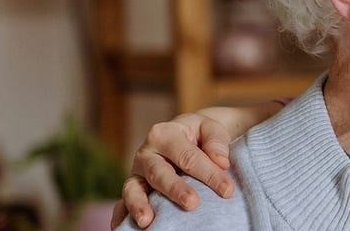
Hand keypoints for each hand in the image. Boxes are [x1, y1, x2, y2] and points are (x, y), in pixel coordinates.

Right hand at [110, 112, 234, 228]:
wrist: (185, 136)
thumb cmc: (199, 134)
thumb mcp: (210, 128)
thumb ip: (216, 142)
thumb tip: (221, 162)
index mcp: (165, 134)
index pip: (188, 157)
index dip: (209, 174)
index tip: (227, 190)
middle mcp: (146, 153)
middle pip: (159, 173)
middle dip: (175, 190)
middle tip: (192, 204)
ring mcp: (137, 172)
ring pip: (133, 189)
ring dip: (139, 205)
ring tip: (147, 221)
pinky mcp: (134, 187)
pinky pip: (123, 201)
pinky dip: (122, 213)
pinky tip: (121, 227)